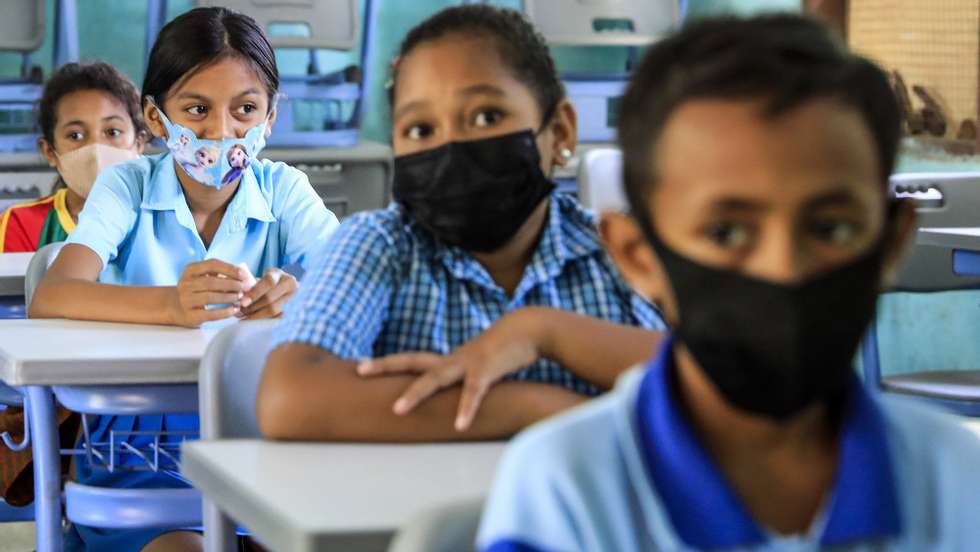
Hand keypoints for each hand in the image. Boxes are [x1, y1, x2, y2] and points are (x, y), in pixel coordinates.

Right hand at [170, 259, 246, 327]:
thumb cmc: (198, 289)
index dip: (229, 269)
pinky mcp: (190, 315)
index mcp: (190, 269)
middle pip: (210, 282)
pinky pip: (210, 314)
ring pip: (210, 297)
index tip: (244, 275)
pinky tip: (235, 309)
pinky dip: (225, 312)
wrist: (178, 307)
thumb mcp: (204, 276)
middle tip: (244, 287)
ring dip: (228, 297)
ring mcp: (185, 300)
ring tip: (240, 297)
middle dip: (230, 284)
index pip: (211, 264)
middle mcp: (185, 283)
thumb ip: (221, 274)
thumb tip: (244, 276)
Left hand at [238, 268, 297, 319]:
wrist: (285, 286)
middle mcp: (290, 285)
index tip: (242, 302)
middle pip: (270, 298)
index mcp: (280, 274)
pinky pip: (275, 317)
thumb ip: (251, 285)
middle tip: (239, 312)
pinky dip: (262, 319)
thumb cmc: (267, 283)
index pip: (268, 282)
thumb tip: (237, 296)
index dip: (255, 293)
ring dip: (256, 315)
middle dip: (253, 307)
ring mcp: (293, 298)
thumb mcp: (261, 278)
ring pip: (273, 310)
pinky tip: (252, 320)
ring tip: (243, 316)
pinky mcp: (292, 309)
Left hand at [357, 311, 541, 430]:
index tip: (362, 365)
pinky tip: (459, 425)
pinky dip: (465, 408)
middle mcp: (452, 359)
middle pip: (412, 360)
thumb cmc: (507, 348)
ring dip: (416, 394)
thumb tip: (456, 395)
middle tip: (359, 370)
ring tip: (397, 410)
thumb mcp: (481, 365)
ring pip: (435, 378)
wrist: (530, 329)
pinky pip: (473, 393)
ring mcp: (467, 363)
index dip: (388, 363)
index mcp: (449, 359)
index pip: (413, 359)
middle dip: (385, 365)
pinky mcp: (487, 371)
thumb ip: (466, 380)